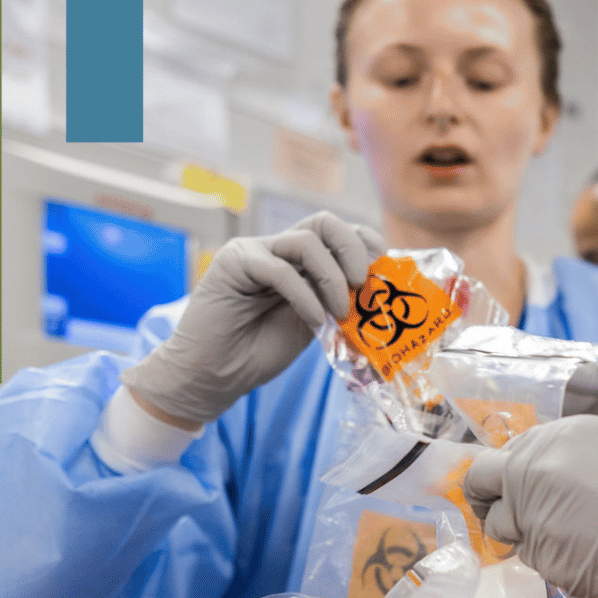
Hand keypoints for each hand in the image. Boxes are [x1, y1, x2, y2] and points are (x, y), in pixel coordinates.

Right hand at [122, 211, 385, 426]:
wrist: (215, 375)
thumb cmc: (260, 351)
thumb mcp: (314, 321)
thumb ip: (337, 300)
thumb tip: (376, 289)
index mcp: (298, 259)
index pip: (337, 231)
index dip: (364, 241)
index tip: (382, 270)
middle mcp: (277, 247)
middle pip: (324, 222)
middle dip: (353, 248)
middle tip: (363, 284)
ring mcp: (254, 251)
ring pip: (306, 241)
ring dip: (331, 278)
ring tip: (339, 312)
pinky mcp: (234, 262)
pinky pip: (279, 269)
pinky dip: (304, 296)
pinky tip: (313, 319)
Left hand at [463, 415, 597, 597]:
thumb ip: (570, 454)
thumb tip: (525, 471)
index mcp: (563, 432)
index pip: (507, 448)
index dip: (506, 471)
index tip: (512, 485)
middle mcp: (540, 463)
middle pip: (482, 477)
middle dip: (489, 496)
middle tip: (507, 511)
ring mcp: (536, 506)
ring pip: (499, 522)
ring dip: (516, 531)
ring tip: (558, 536)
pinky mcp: (542, 548)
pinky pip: (525, 553)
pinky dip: (542, 556)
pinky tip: (577, 554)